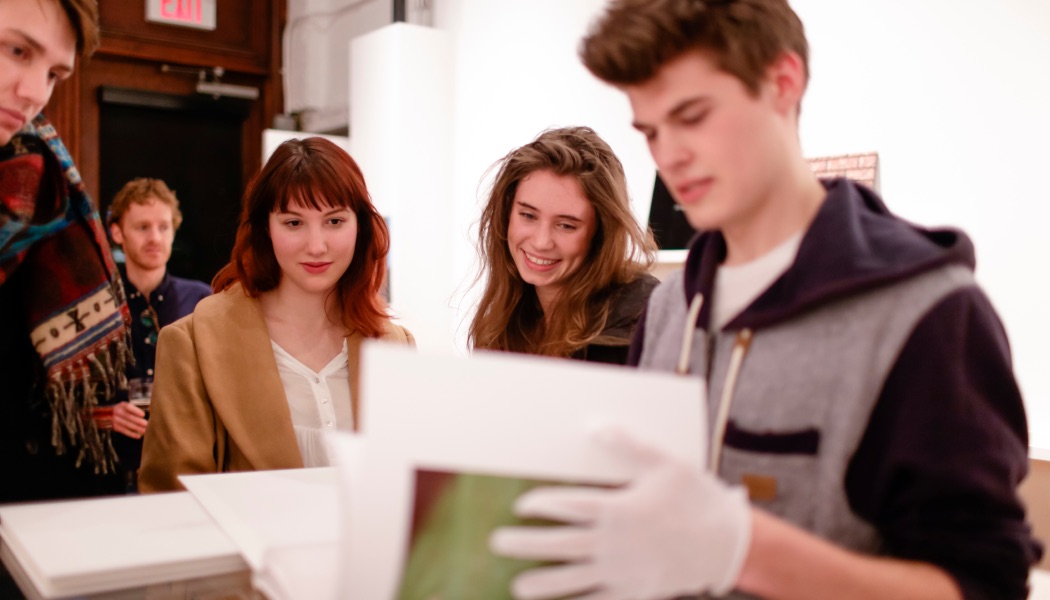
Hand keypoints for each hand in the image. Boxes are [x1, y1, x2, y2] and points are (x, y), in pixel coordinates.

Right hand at [112, 401, 147, 438]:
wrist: (111, 414)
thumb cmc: (125, 410)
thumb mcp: (128, 406)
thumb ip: (136, 409)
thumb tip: (147, 412)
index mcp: (122, 405)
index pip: (128, 407)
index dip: (135, 411)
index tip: (143, 415)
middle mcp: (118, 412)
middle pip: (128, 417)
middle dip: (138, 421)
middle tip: (147, 424)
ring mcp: (116, 420)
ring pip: (127, 425)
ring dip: (137, 428)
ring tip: (145, 431)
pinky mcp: (116, 427)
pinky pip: (124, 431)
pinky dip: (132, 434)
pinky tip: (138, 436)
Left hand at [490, 428, 750, 599]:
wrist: (729, 544)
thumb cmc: (697, 499)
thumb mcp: (666, 464)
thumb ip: (629, 446)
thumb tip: (596, 427)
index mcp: (618, 509)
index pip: (566, 507)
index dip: (540, 504)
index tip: (521, 505)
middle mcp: (613, 543)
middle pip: (558, 544)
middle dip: (524, 543)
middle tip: (497, 542)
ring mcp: (623, 572)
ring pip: (572, 580)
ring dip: (542, 583)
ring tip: (518, 586)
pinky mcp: (636, 592)